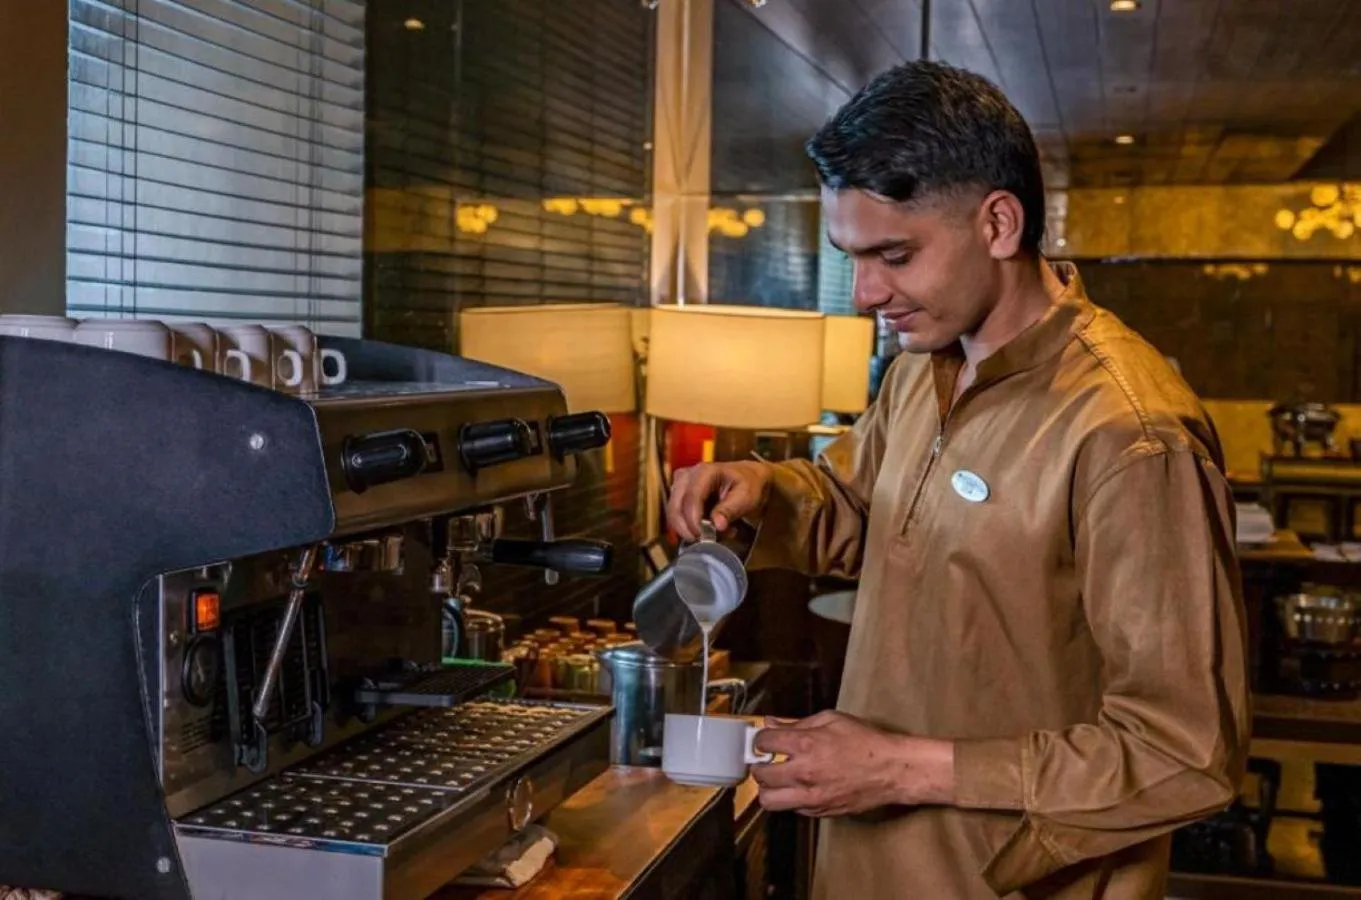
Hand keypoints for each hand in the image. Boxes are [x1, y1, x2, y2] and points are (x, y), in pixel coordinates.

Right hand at [666, 461, 771, 540]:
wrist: (749, 478)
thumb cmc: (749, 485)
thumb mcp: (746, 496)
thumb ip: (730, 509)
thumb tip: (717, 525)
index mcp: (705, 472)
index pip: (691, 497)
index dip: (693, 519)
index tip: (701, 536)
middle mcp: (688, 475)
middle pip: (675, 505)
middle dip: (685, 527)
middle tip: (701, 541)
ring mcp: (681, 483)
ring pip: (673, 511)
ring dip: (687, 527)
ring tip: (708, 534)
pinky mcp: (679, 493)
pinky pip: (676, 514)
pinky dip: (687, 525)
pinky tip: (704, 529)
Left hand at [751, 710, 954, 816]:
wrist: (892, 770)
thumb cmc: (866, 742)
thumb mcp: (831, 720)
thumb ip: (797, 723)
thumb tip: (772, 722)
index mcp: (806, 745)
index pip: (763, 742)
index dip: (760, 739)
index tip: (764, 740)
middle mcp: (804, 773)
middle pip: (760, 775)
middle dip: (759, 765)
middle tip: (766, 760)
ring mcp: (811, 796)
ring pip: (768, 801)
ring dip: (768, 788)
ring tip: (778, 778)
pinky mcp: (820, 811)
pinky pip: (792, 809)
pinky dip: (790, 799)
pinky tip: (800, 787)